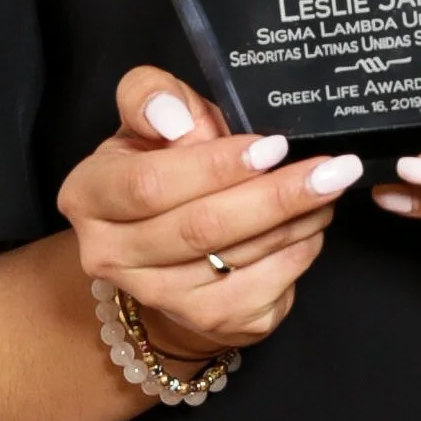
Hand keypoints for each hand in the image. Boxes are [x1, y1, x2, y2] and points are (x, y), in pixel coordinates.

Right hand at [57, 69, 361, 362]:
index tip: (273, 146)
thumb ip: (152, 97)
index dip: (214, 166)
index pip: (149, 185)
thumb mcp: (152, 119)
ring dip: (295, 221)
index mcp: (88, 196)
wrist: (167, 250)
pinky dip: (299, 252)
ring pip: (237, 259)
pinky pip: (265, 288)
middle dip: (274, 196)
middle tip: (331, 169)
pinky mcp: (208, 323)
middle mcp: (110, 255)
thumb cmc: (167, 167)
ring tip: (329, 186)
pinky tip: (313, 224)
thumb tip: (174, 117)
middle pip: (199, 228)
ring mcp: (159, 298)